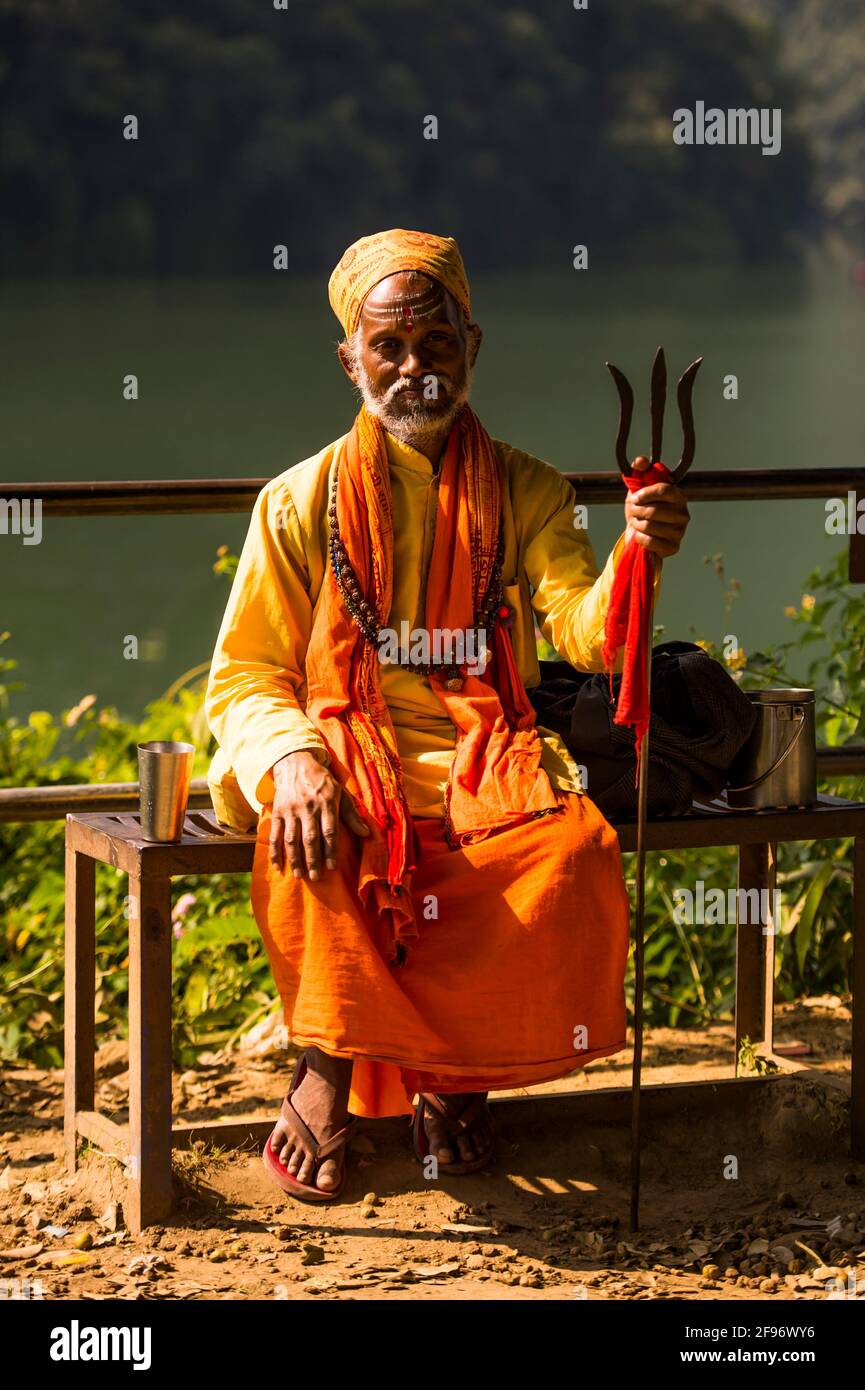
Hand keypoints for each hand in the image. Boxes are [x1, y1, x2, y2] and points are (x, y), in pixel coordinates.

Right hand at [269, 749, 368, 879]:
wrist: (295, 764)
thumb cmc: (322, 782)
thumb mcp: (340, 793)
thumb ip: (352, 815)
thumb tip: (367, 834)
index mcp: (326, 803)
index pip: (329, 831)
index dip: (330, 850)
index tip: (331, 867)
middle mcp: (308, 807)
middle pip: (310, 838)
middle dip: (313, 859)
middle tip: (316, 878)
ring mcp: (290, 810)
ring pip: (291, 839)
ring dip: (294, 859)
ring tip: (299, 876)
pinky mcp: (277, 812)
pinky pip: (275, 835)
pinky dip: (275, 852)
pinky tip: (278, 867)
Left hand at [624, 455, 689, 556]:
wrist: (639, 533)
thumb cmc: (642, 508)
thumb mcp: (638, 488)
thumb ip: (639, 471)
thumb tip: (640, 461)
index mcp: (678, 495)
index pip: (664, 490)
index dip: (645, 494)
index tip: (635, 497)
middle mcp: (684, 513)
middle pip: (654, 511)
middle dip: (637, 511)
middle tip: (634, 511)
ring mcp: (680, 531)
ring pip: (650, 526)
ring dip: (637, 524)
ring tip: (637, 523)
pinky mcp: (674, 547)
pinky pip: (651, 542)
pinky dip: (640, 538)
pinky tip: (641, 536)